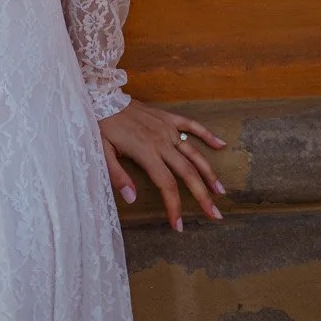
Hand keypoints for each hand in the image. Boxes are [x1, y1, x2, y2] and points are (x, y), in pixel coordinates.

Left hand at [98, 101, 227, 231]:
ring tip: (220, 191)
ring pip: (194, 153)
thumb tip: (132, 199)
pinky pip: (191, 125)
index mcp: (146, 152)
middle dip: (202, 196)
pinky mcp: (167, 117)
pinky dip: (207, 134)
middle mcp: (161, 141)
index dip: (174, 206)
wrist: (99, 95)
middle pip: (187, 172)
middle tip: (214, 215)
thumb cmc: (100, 125)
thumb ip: (117, 175)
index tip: (178, 225)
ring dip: (209, 172)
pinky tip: (221, 145)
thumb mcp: (101, 151)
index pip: (166, 184)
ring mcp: (166, 128)